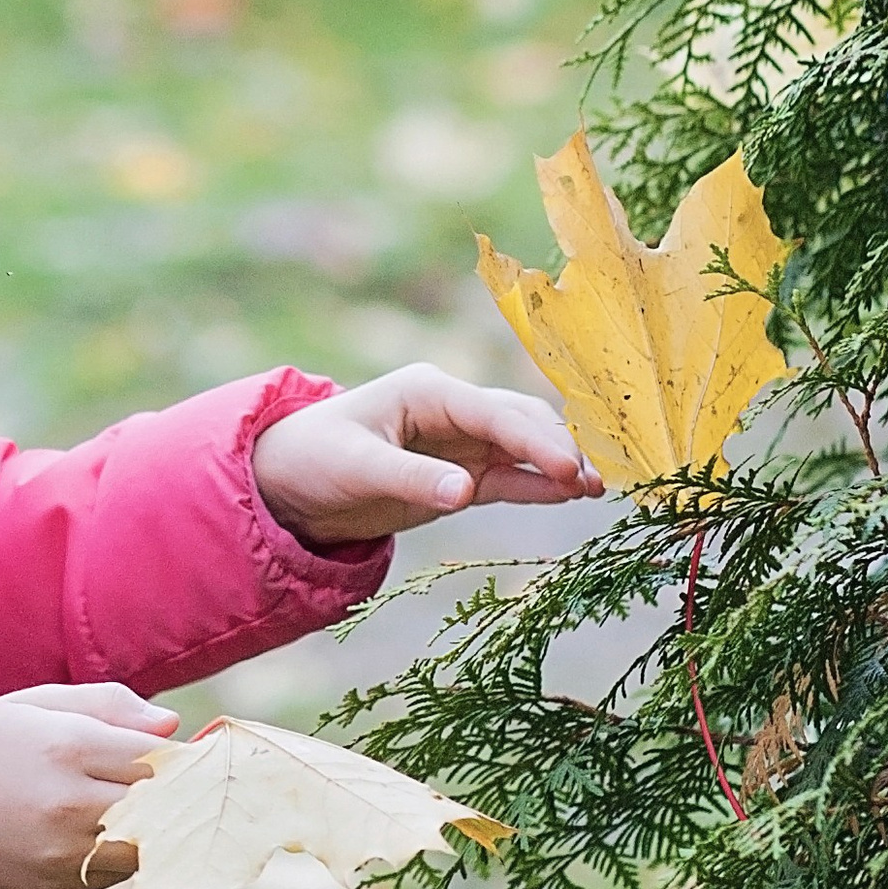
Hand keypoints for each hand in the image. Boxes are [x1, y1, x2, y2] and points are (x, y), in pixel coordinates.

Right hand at [0, 680, 178, 888]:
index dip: (180, 757)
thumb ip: (109, 705)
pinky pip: (121, 869)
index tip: (186, 755)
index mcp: (68, 745)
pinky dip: (126, 851)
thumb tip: (171, 727)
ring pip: (148, 842)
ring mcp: (66, 848)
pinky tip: (105, 831)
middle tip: (175, 782)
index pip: (158, 756)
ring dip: (154, 827)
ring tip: (139, 807)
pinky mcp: (62, 881)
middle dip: (175, 792)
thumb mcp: (40, 704)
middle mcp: (70, 801)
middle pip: (161, 802)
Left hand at [250, 367, 601, 548]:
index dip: (534, 439)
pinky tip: (572, 495)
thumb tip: (465, 492)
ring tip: (597, 489)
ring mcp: (461, 443)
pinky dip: (540, 485)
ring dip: (558, 465)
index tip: (570, 467)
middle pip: (520, 422)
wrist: (289, 483)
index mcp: (429, 392)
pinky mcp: (461, 475)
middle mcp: (453, 411)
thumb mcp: (357, 467)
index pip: (494, 413)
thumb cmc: (314, 458)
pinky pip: (509, 479)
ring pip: (523, 448)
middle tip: (594, 482)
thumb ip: (411, 478)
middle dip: (558, 448)